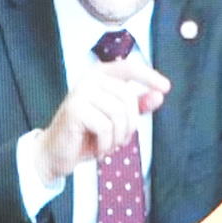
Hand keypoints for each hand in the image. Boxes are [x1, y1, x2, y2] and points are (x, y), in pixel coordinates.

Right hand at [36, 58, 171, 183]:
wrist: (55, 154)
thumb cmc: (86, 136)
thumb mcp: (117, 120)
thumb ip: (137, 106)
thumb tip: (160, 94)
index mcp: (99, 76)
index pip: (128, 68)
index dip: (149, 76)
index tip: (166, 88)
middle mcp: (88, 79)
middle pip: (127, 97)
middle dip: (129, 125)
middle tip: (119, 140)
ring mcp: (80, 92)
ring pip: (118, 113)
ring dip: (118, 137)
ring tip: (107, 145)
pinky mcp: (74, 109)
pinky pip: (105, 126)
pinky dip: (106, 144)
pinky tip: (97, 149)